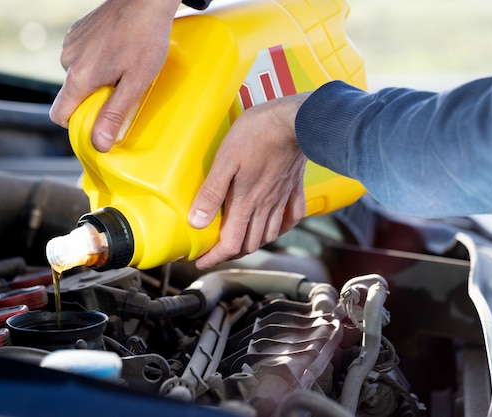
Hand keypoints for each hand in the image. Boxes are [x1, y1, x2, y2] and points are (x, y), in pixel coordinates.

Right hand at [49, 0, 180, 151]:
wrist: (145, 0)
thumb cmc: (145, 39)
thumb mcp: (135, 83)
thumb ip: (114, 114)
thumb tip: (99, 144)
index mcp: (79, 77)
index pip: (59, 114)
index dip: (76, 125)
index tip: (96, 123)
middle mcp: (68, 60)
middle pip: (71, 95)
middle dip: (92, 99)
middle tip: (120, 88)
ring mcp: (70, 44)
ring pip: (76, 76)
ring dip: (95, 79)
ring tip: (121, 66)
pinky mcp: (76, 32)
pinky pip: (80, 58)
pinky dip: (95, 61)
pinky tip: (115, 51)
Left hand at [188, 93, 310, 268]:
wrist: (295, 120)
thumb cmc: (258, 134)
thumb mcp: (225, 160)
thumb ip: (212, 192)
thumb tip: (197, 221)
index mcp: (246, 203)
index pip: (230, 244)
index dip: (214, 257)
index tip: (201, 261)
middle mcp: (265, 206)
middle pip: (249, 244)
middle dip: (230, 253)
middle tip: (216, 251)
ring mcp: (282, 198)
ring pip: (269, 235)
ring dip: (253, 244)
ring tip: (239, 241)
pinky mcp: (294, 187)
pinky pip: (292, 217)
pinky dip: (282, 228)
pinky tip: (275, 226)